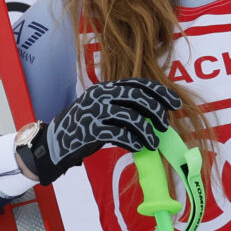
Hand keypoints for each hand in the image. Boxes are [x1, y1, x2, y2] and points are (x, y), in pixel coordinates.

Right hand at [19, 78, 181, 184]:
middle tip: (165, 125)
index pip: (138, 84)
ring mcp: (94, 111)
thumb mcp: (106, 111)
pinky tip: (138, 147)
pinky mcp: (89, 130)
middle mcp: (101, 95)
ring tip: (154, 144)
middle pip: (137, 97)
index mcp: (107, 87)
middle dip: (156, 111)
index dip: (160, 92)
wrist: (54, 143)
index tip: (176, 104)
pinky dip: (132, 141)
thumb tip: (158, 114)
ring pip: (130, 117)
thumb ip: (126, 108)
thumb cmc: (86, 128)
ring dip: (147, 132)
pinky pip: (118, 134)